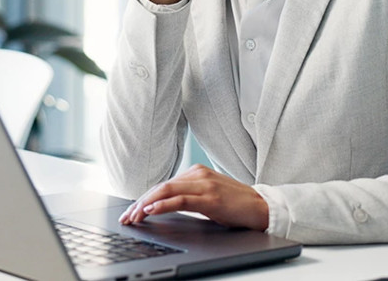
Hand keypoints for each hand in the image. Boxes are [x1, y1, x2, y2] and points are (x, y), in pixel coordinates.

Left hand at [118, 165, 268, 230]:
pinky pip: (181, 200)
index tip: (131, 211)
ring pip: (166, 190)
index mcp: (196, 172)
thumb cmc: (234, 204)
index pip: (163, 184)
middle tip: (127, 216)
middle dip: (140, 202)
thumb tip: (162, 204)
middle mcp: (197, 174)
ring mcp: (204, 184)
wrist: (260, 207)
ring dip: (146, 204)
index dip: (144, 197)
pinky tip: (151, 210)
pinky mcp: (210, 198)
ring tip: (134, 216)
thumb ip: (188, 195)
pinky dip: (163, 204)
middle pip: (161, 186)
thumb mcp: (207, 196)